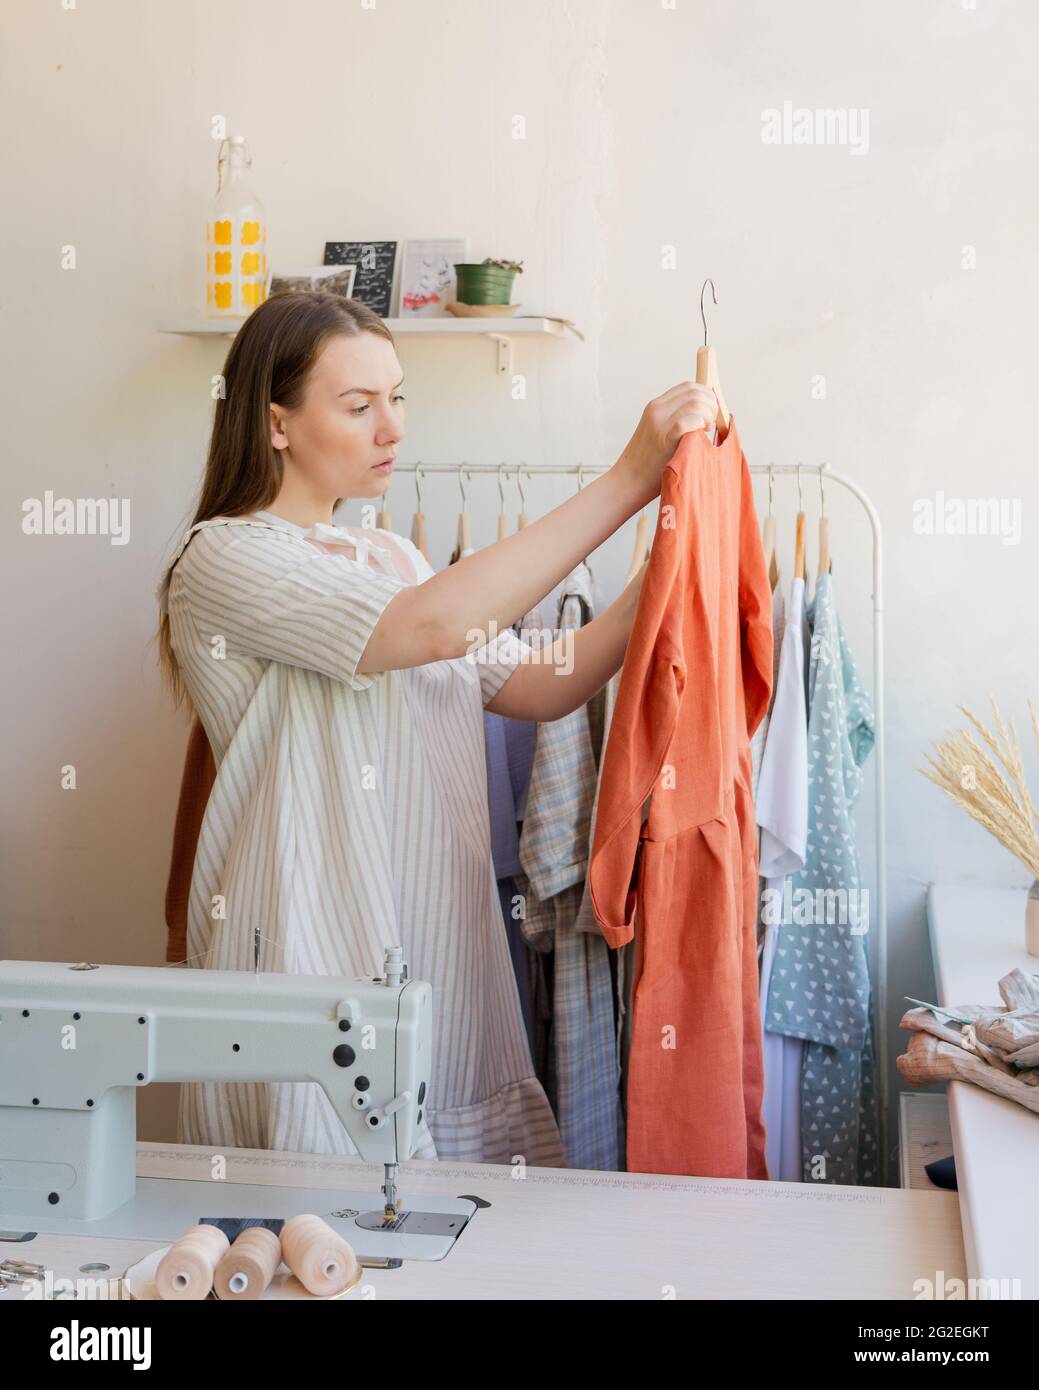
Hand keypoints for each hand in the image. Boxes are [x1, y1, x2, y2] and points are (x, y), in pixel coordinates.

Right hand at [614, 382, 718, 504]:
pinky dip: (700, 423)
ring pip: (695, 403)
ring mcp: (660, 422)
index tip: (711, 410)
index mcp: (656, 405)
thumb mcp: (658, 430)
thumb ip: (674, 418)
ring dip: (708, 414)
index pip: (688, 386)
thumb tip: (703, 414)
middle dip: (711, 405)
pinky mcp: (664, 437)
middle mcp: (657, 409)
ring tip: (707, 429)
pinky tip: (701, 433)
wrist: (629, 479)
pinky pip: (688, 421)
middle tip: (711, 422)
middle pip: (695, 392)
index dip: (706, 394)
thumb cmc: (648, 460)